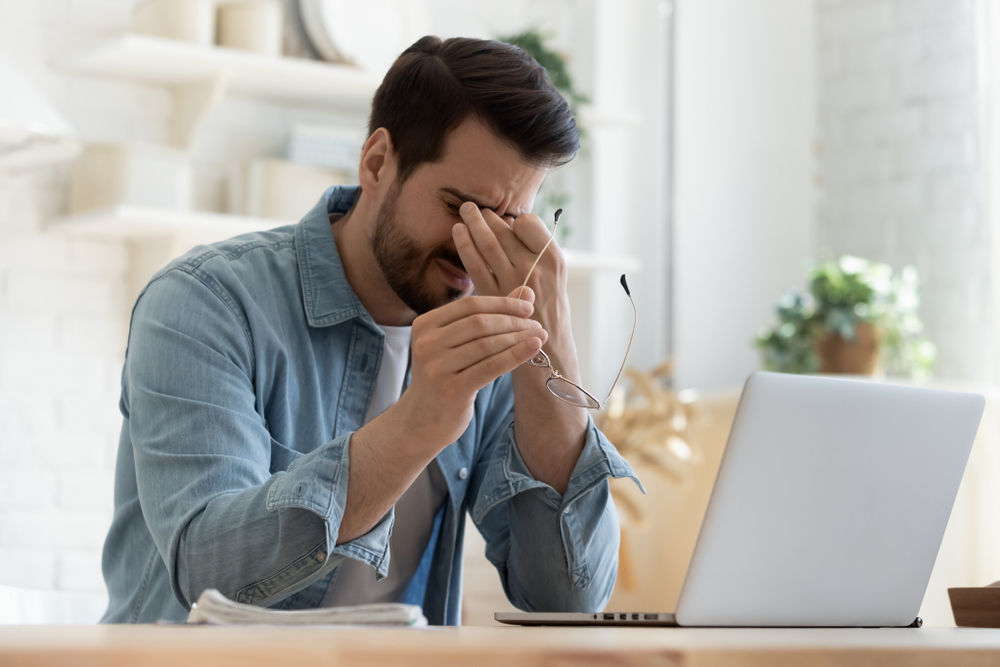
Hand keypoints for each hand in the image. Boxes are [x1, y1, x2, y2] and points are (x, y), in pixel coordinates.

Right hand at [394, 291, 547, 448]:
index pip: (470, 305)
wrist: (422, 420)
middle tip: (536, 324)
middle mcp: (427, 343)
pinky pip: (491, 366)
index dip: (502, 303)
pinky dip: (516, 355)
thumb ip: (487, 316)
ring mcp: (437, 367)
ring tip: (539, 337)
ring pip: (487, 344)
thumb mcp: (458, 344)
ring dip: (518, 338)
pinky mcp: (451, 389)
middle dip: (513, 321)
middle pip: (480, 323)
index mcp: (425, 324)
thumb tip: (525, 292)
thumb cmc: (445, 376)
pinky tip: (533, 348)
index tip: (528, 307)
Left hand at [452, 203, 566, 308]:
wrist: (548, 350)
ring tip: (464, 211)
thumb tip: (511, 225)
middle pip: (504, 231)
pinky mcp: (493, 296)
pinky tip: (458, 233)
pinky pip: (475, 264)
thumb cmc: (551, 311)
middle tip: (473, 207)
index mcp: (554, 259)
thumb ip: (537, 253)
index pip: (528, 223)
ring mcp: (513, 281)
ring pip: (487, 243)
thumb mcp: (557, 278)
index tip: (507, 221)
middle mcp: (534, 267)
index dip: (515, 220)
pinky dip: (464, 245)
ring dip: (473, 224)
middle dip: (486, 216)